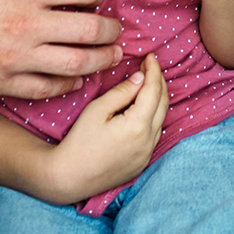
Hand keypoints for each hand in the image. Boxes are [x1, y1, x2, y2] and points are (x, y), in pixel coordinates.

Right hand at [0, 0, 122, 98]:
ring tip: (110, 56)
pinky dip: (68, 84)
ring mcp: (16, 59)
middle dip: (111, 30)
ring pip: (78, 64)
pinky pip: (48, 89)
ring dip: (101, 60)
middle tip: (115, 30)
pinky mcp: (3, 83)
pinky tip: (75, 79)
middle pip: (91, 30)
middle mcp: (26, 25)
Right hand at [47, 54, 169, 201]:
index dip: (153, 71)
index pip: (153, 91)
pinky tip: (142, 108)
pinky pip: (154, 133)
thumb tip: (140, 78)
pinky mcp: (142, 162)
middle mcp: (148, 141)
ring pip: (161, 119)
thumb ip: (122, 92)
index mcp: (138, 126)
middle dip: (158, 82)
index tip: (150, 56)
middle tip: (150, 66)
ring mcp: (147, 154)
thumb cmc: (79, 141)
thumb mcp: (97, 110)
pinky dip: (152, 116)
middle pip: (163, 104)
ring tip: (146, 83)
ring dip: (157, 99)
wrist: (70, 176)